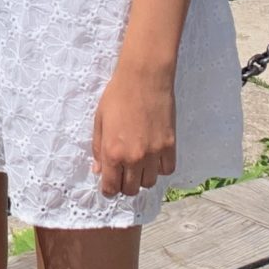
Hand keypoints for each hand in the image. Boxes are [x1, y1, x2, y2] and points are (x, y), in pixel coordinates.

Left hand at [91, 65, 176, 198]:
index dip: (108, 190)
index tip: (109, 186)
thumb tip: (99, 170)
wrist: (144, 78)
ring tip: (138, 164)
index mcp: (113, 152)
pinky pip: (167, 170)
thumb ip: (98, 148)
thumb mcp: (99, 121)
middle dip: (124, 185)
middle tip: (122, 174)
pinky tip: (153, 157)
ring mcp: (154, 153)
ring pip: (149, 182)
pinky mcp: (170, 146)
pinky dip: (160, 168)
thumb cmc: (117, 95)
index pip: (111, 187)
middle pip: (131, 189)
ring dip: (142, 178)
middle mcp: (134, 157)